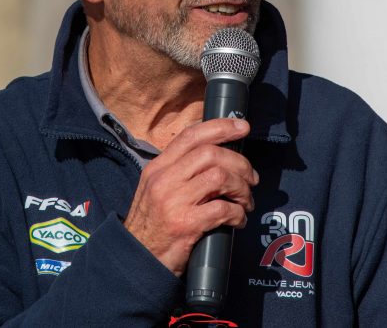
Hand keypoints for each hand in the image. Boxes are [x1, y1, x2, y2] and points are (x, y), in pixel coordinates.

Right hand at [123, 118, 258, 275]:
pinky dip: (238, 214)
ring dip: (242, 189)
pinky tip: (238, 221)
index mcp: (158, 167)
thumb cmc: (152, 225)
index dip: (220, 127)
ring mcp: (174, 201)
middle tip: (251, 178)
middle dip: (240, 163)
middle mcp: (164, 180)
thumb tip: (218, 158)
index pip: (191, 135)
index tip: (242, 127)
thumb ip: (180, 171)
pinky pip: (223, 209)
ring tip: (245, 201)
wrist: (135, 260)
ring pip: (220, 177)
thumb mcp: (156, 189)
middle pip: (211, 153)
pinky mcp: (185, 225)